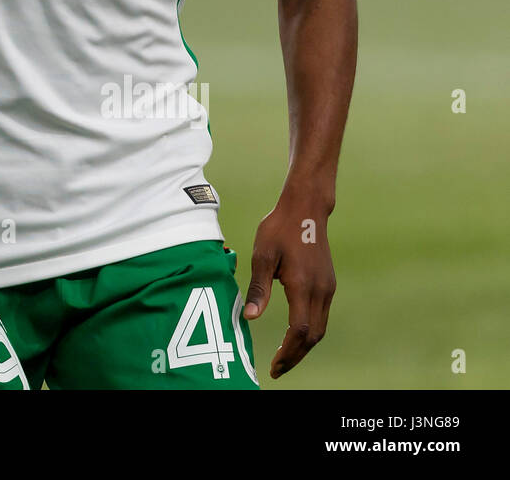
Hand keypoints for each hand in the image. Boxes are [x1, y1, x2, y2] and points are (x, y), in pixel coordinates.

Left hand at [243, 190, 336, 377]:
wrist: (305, 208)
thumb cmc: (279, 228)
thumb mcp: (262, 255)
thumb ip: (258, 289)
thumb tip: (249, 318)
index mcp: (304, 286)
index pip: (300, 332)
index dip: (287, 352)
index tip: (274, 366)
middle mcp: (321, 291)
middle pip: (313, 337)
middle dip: (296, 356)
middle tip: (278, 370)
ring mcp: (328, 288)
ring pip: (320, 329)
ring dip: (304, 346)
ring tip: (285, 358)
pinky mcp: (328, 283)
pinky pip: (321, 316)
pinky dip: (310, 332)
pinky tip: (295, 336)